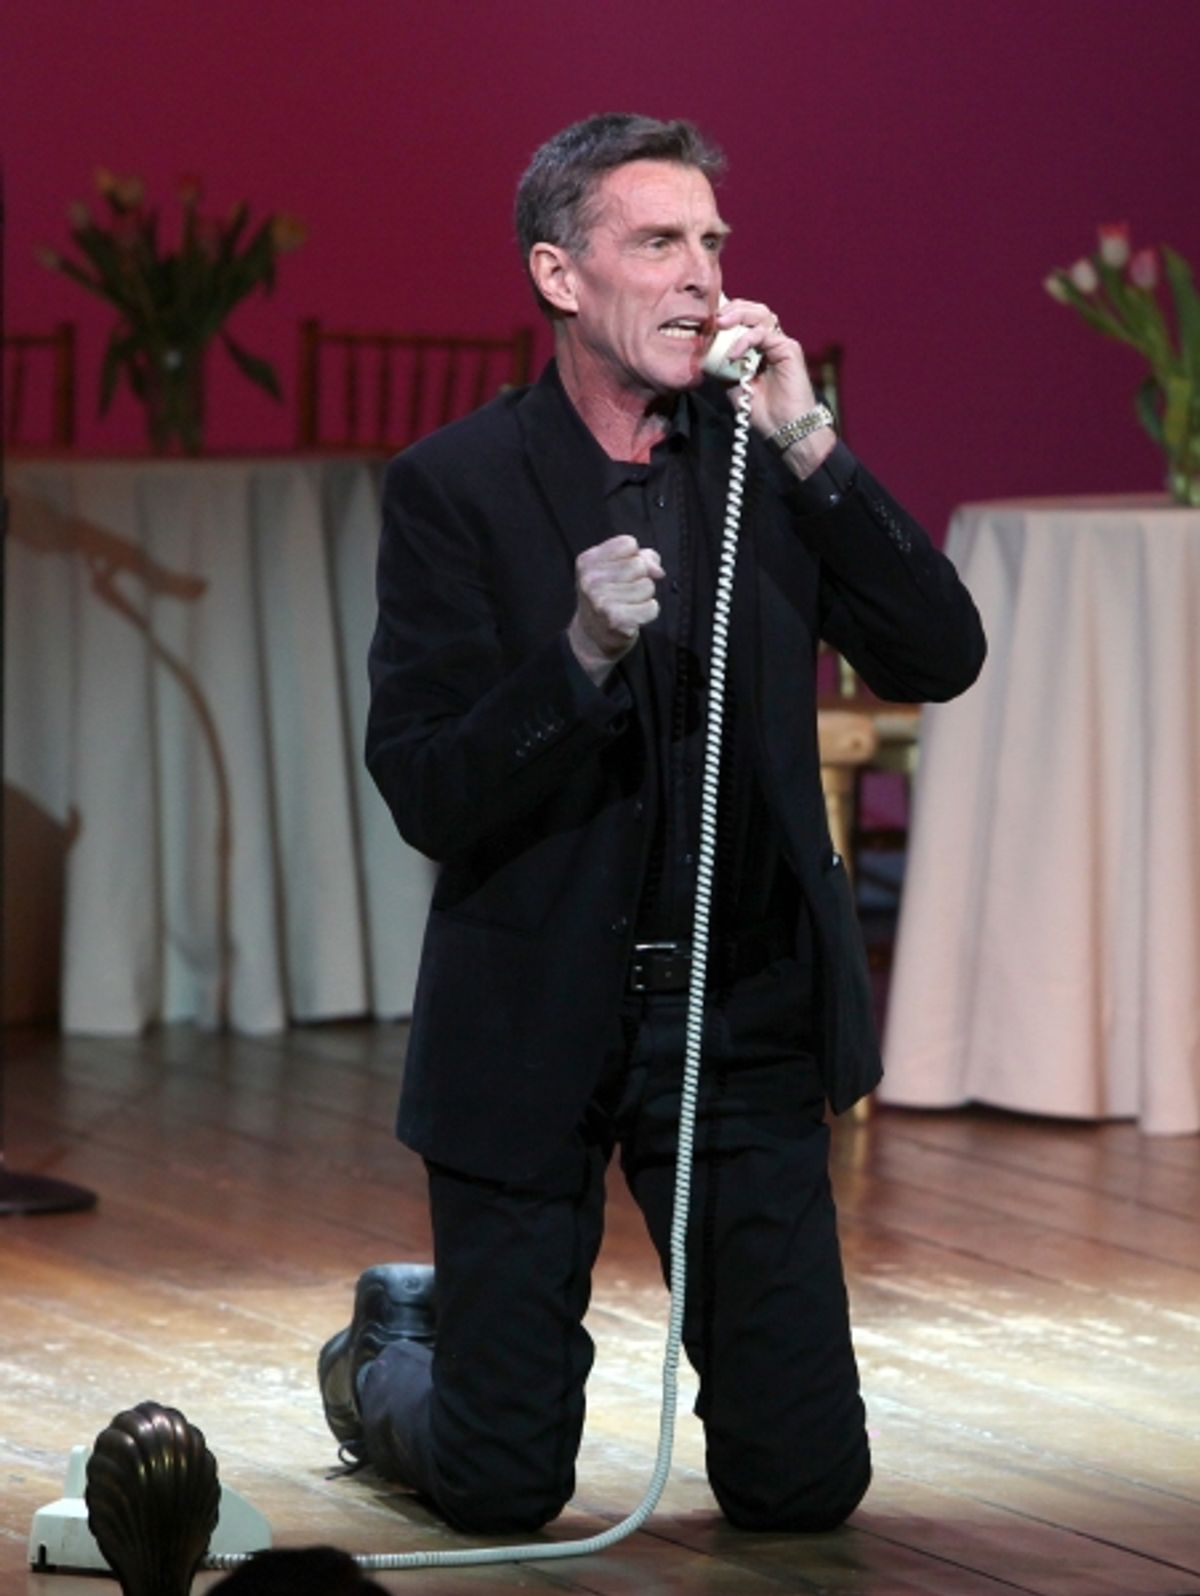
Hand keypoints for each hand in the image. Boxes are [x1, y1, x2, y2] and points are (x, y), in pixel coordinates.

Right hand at [568, 535, 663, 680]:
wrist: (592, 638)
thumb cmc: (607, 597)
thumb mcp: (614, 570)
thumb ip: (640, 558)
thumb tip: (658, 571)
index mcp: (587, 561)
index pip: (628, 544)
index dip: (633, 557)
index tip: (623, 572)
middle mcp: (591, 580)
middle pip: (639, 564)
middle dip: (639, 578)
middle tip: (624, 592)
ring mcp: (602, 601)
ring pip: (648, 586)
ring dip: (644, 597)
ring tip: (628, 605)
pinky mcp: (617, 620)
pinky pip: (652, 607)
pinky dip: (649, 612)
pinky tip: (634, 616)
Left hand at [712, 298, 832, 455]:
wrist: (784, 427)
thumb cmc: (762, 409)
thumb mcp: (733, 384)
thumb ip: (723, 366)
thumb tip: (705, 351)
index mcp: (757, 346)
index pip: (743, 319)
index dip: (727, 314)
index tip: (707, 319)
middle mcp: (770, 341)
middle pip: (753, 310)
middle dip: (732, 308)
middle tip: (713, 318)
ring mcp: (780, 343)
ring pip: (761, 314)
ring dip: (738, 315)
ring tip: (720, 324)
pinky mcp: (788, 349)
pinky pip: (764, 334)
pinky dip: (745, 340)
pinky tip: (733, 355)